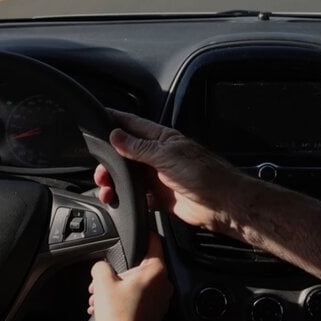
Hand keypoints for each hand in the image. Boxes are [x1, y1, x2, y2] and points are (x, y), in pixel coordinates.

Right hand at [87, 232, 172, 320]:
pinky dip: (123, 299)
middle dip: (117, 272)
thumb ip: (101, 265)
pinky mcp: (154, 313)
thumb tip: (101, 265)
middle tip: (102, 281)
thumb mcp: (102, 283)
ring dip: (117, 288)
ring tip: (101, 298)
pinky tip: (107, 308)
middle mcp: (163, 284)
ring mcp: (160, 300)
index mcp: (156, 270)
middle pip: (140, 265)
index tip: (137, 230)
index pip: (154, 241)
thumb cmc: (120, 319)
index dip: (143, 233)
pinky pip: (138, 298)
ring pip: (136, 283)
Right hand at [94, 109, 251, 233]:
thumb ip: (139, 147)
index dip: (115, 120)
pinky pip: (137, 195)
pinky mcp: (160, 196)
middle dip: (109, 159)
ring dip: (115, 180)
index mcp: (162, 139)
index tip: (98, 115)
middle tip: (99, 169)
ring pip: (128, 175)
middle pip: (126, 153)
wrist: (222, 204)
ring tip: (106, 187)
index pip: (133, 125)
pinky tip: (117, 200)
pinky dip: (126, 198)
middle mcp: (159, 156)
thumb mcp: (167, 156)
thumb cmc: (204, 175)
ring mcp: (159, 176)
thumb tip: (116, 135)